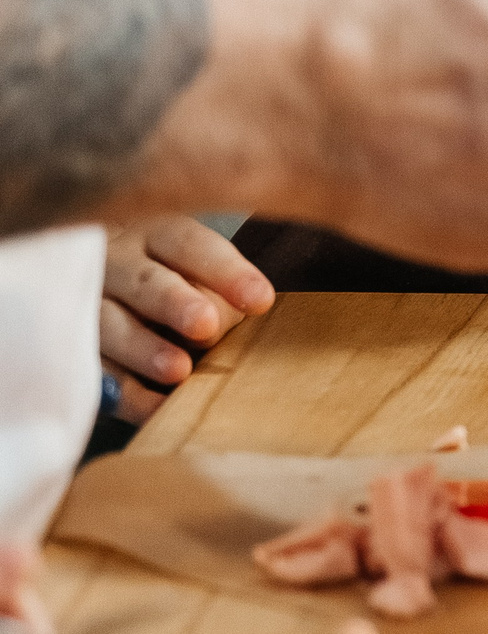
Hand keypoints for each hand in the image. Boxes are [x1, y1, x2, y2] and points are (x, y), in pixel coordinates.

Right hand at [98, 216, 274, 422]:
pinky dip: (126, 392)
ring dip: (144, 348)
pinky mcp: (72, 348)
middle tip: (206, 327)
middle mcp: (116, 263)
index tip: (261, 300)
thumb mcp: (196, 271)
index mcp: (156, 235)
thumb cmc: (173, 279)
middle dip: (175, 303)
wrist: (101, 287)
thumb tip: (243, 316)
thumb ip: (220, 292)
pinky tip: (157, 408)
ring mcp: (87, 304)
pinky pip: (95, 371)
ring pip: (108, 324)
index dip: (226, 272)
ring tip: (178, 370)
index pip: (191, 245)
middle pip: (145, 281)